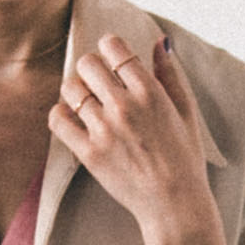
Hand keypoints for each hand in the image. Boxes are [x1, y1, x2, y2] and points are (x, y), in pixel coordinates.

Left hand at [51, 33, 219, 244]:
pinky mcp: (89, 153)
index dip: (110, 47)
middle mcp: (124, 107)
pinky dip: (60, 114)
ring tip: (87, 103)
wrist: (174, 203)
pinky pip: (58, 120)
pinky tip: (72, 119)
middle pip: (88, 63)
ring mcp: (104, 130)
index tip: (112, 59)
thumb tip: (160, 40)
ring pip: (70, 88)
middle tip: (98, 82)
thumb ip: (170, 74)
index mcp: (150, 92)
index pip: (114, 47)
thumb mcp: (186, 111)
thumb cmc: (184, 157)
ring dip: (76, 90)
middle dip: (92, 67)